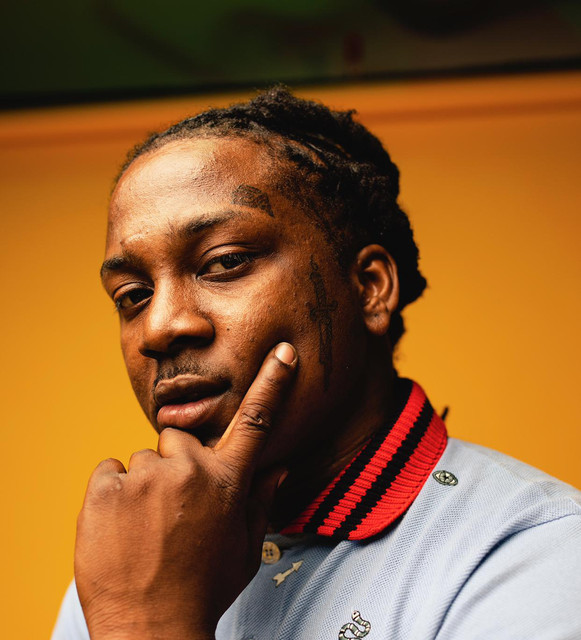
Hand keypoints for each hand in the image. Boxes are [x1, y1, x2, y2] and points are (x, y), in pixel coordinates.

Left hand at [74, 342, 296, 639]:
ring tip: (144, 530)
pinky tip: (120, 529)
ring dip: (142, 487)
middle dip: (175, 466)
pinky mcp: (106, 488)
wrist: (150, 630)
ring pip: (142, 461)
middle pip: (178, 440)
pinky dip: (112, 495)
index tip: (282, 353)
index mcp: (227, 483)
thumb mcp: (244, 548)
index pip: (256, 422)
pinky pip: (109, 473)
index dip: (272, 383)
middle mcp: (190, 471)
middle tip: (171, 510)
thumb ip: (261, 500)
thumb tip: (279, 465)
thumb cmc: (202, 589)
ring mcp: (146, 477)